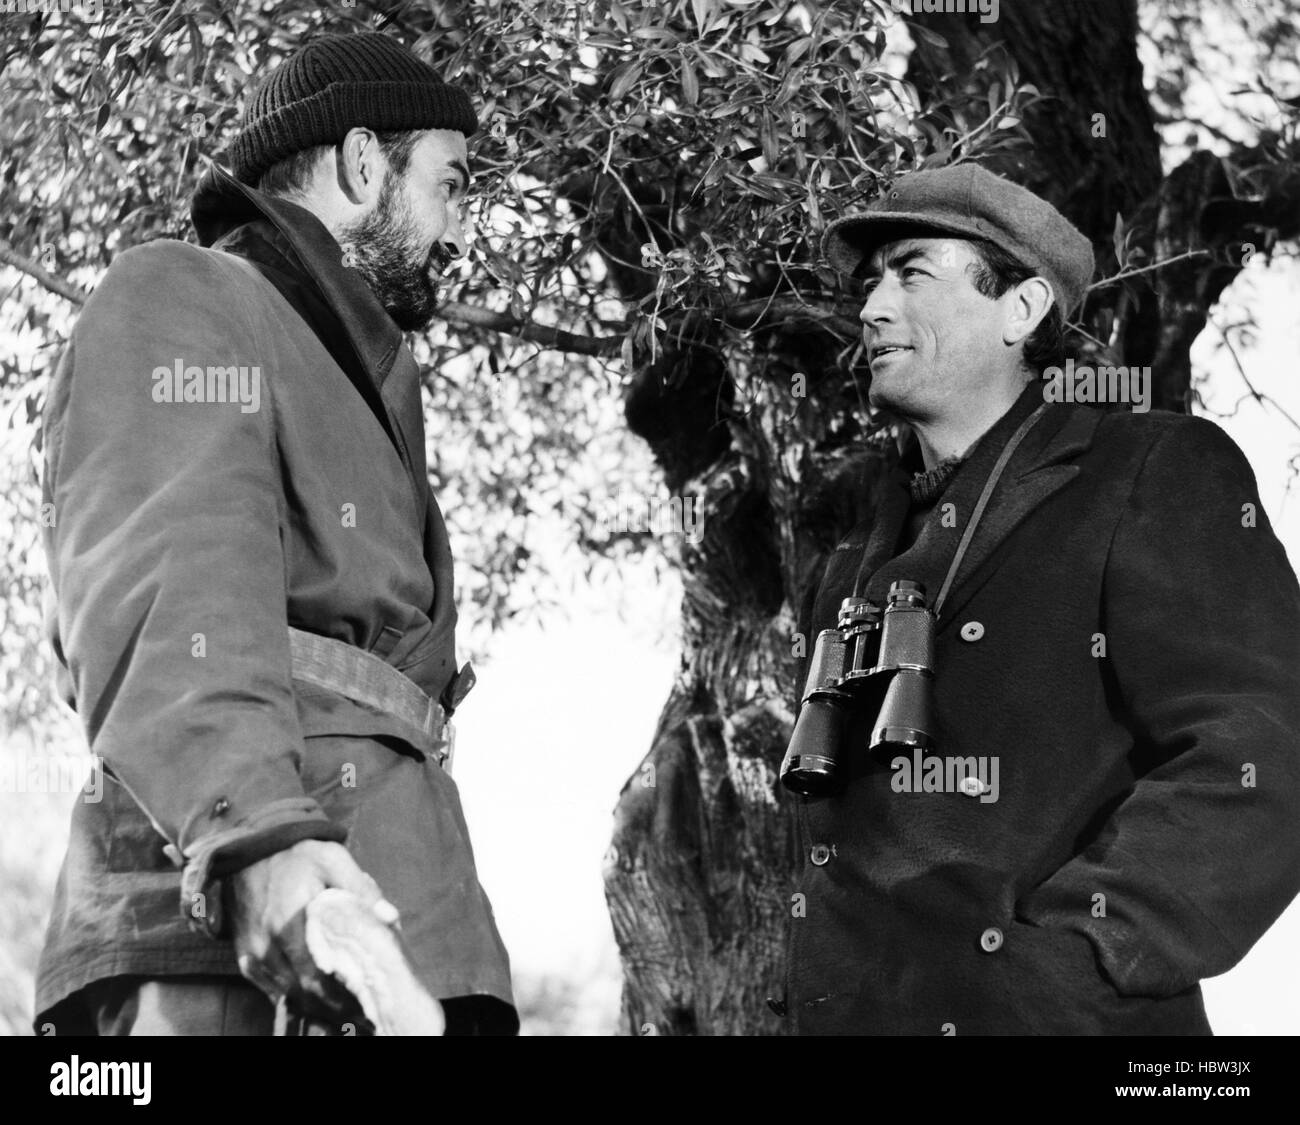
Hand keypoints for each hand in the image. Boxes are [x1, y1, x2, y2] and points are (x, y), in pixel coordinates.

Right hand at [229, 839, 399, 1022]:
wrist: (252, 849)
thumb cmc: (298, 854)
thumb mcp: (334, 859)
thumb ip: (361, 888)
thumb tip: (388, 916)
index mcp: (292, 920)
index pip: (319, 975)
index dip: (344, 996)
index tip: (367, 1002)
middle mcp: (269, 943)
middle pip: (304, 992)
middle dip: (334, 1007)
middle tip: (362, 1012)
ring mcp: (254, 952)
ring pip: (287, 994)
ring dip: (316, 1006)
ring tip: (345, 1011)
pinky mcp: (245, 955)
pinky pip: (269, 988)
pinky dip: (293, 997)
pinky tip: (316, 1000)